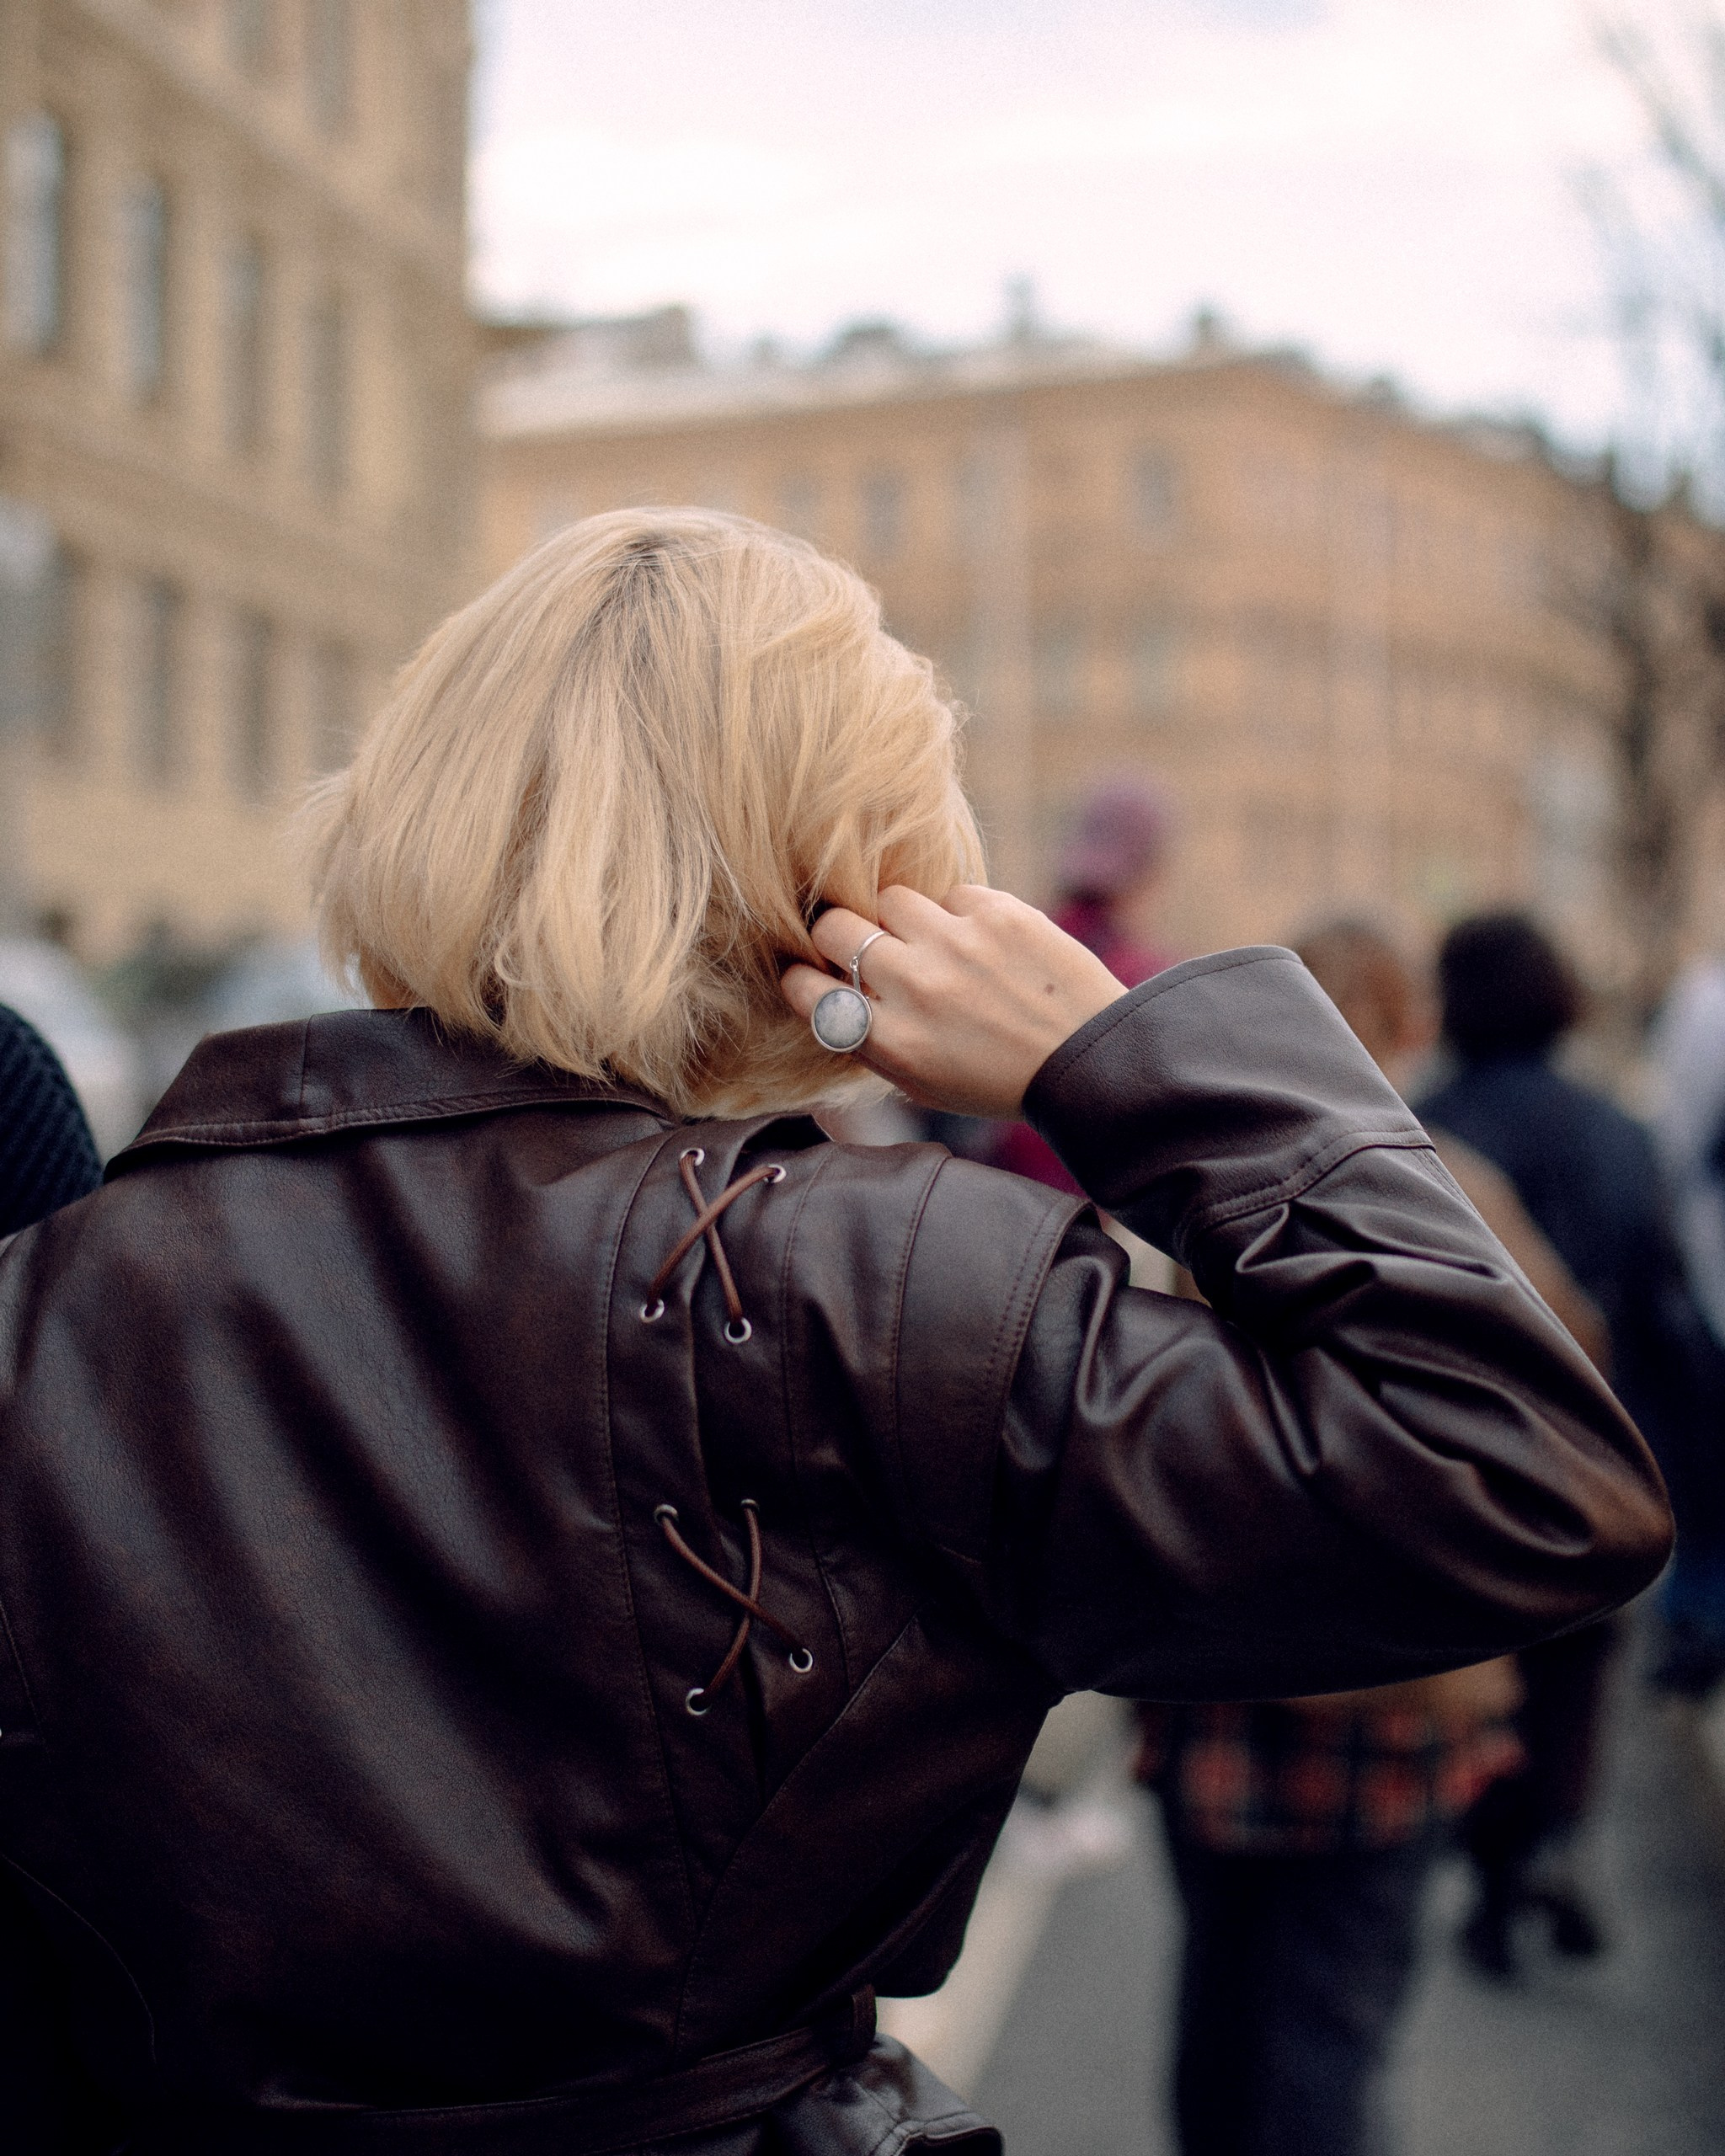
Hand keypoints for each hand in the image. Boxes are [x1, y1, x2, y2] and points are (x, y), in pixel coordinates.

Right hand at [780, 885, 1127, 1116]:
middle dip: (836, 935)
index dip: (799, 979)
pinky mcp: (997, 912)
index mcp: (894, 1041)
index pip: (809, 992)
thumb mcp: (922, 1082)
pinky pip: (950, 893)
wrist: (1090, 1060)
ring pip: (889, 899)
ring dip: (896, 919)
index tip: (804, 975)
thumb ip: (870, 1041)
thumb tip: (825, 996)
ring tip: (921, 938)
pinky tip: (978, 942)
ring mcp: (958, 944)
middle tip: (855, 944)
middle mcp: (917, 987)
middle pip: (835, 928)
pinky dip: (956, 915)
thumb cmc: (998, 1079)